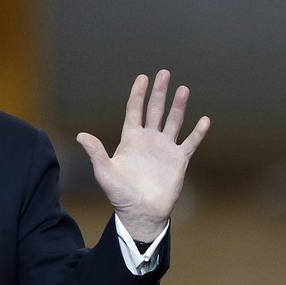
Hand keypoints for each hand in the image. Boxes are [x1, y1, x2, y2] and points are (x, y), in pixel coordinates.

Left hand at [76, 69, 209, 241]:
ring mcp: (164, 148)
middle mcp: (148, 139)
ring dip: (179, 106)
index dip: (138, 94)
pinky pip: (190, 143)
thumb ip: (96, 152)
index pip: (134, 110)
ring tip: (183, 89)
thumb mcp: (104, 171)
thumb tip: (81, 135)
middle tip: (164, 73)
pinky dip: (197, 132)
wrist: (140, 212)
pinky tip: (204, 120)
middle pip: (155, 110)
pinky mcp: (179, 160)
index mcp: (130, 139)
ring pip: (173, 122)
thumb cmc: (119, 193)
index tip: (143, 77)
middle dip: (159, 92)